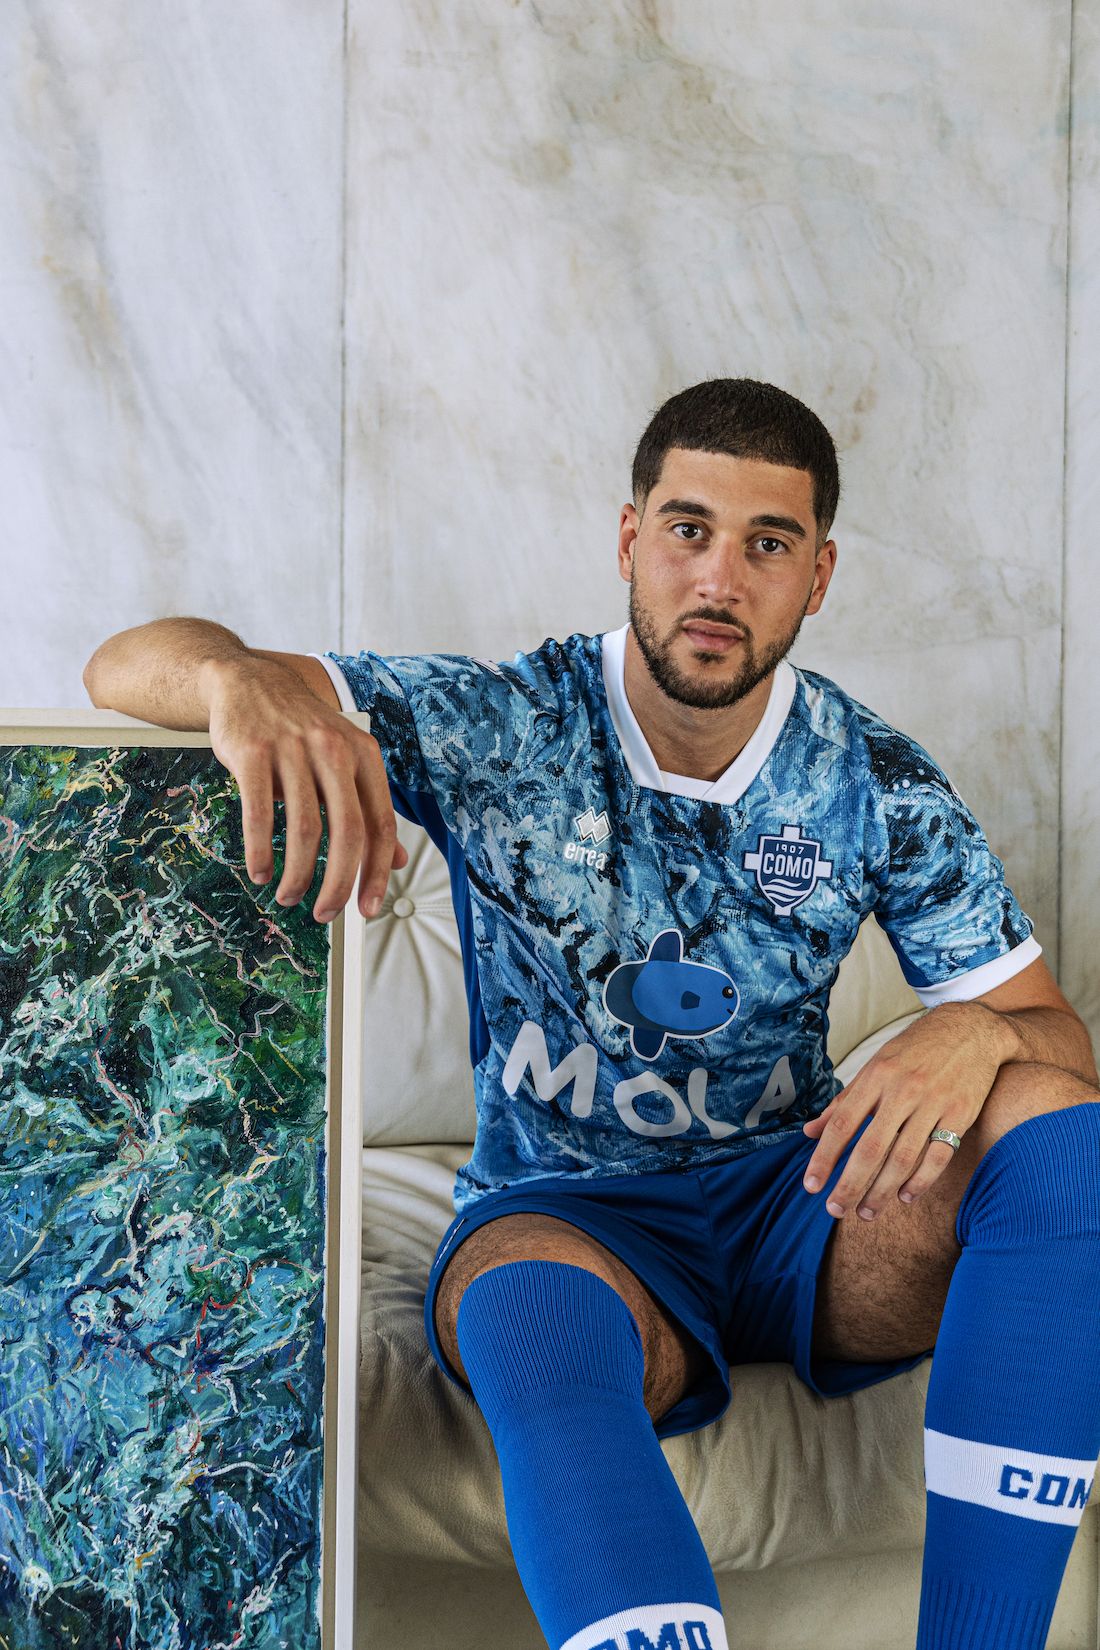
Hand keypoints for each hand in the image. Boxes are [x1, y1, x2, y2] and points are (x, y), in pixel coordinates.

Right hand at [207, 657, 407, 924]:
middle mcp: (332, 749)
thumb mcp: (345, 760)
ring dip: (297, 874)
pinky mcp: (252, 752)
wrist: (249, 682)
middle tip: (327, 914)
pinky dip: (261, 851)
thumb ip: (369, 807)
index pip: (380, 823)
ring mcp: (291, 749)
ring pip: (304, 829)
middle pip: (346, 831)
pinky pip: (259, 814)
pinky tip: (261, 871)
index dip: (377, 872)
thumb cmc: (301, 731)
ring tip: (289, 895)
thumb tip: (396, 860)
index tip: (370, 907)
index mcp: (362, 754)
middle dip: (338, 883)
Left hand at [800, 1002, 1014, 1219]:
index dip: (824, 1158)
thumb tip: (810, 1132)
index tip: (811, 1186)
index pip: (842, 1124)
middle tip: (835, 1210)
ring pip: (903, 1158)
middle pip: (870, 1148)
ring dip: (881, 1191)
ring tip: (865, 1213)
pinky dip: (920, 1182)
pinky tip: (904, 1197)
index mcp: (876, 1076)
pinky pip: (938, 1157)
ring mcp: (934, 1103)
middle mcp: (903, 1090)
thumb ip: (844, 1101)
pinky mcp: (961, 1114)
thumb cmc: (916, 1050)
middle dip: (849, 1185)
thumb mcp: (875, 1065)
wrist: (971, 1031)